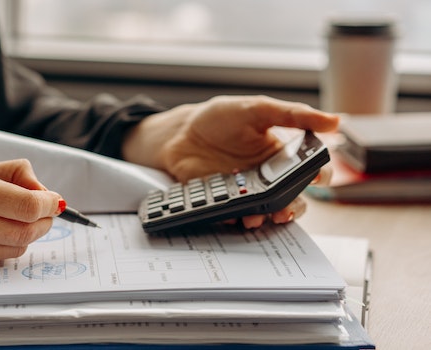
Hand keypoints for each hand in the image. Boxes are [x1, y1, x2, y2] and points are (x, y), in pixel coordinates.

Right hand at [0, 159, 63, 269]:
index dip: (48, 203)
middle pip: (26, 231)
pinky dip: (5, 245)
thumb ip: (6, 173)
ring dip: (28, 234)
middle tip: (44, 210)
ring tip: (20, 219)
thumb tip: (41, 188)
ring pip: (14, 248)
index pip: (26, 205)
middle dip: (43, 221)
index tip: (53, 199)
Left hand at [122, 95, 338, 227]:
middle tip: (286, 207)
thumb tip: (334, 120)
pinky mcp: (225, 200)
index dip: (319, 176)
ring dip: (268, 216)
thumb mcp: (257, 108)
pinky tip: (235, 214)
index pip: (312, 169)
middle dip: (294, 206)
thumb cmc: (220, 118)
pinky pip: (237, 215)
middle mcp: (269, 176)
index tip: (316, 178)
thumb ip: (293, 115)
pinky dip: (237, 217)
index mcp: (282, 154)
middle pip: (293, 198)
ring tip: (260, 216)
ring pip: (268, 211)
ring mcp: (247, 190)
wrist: (180, 133)